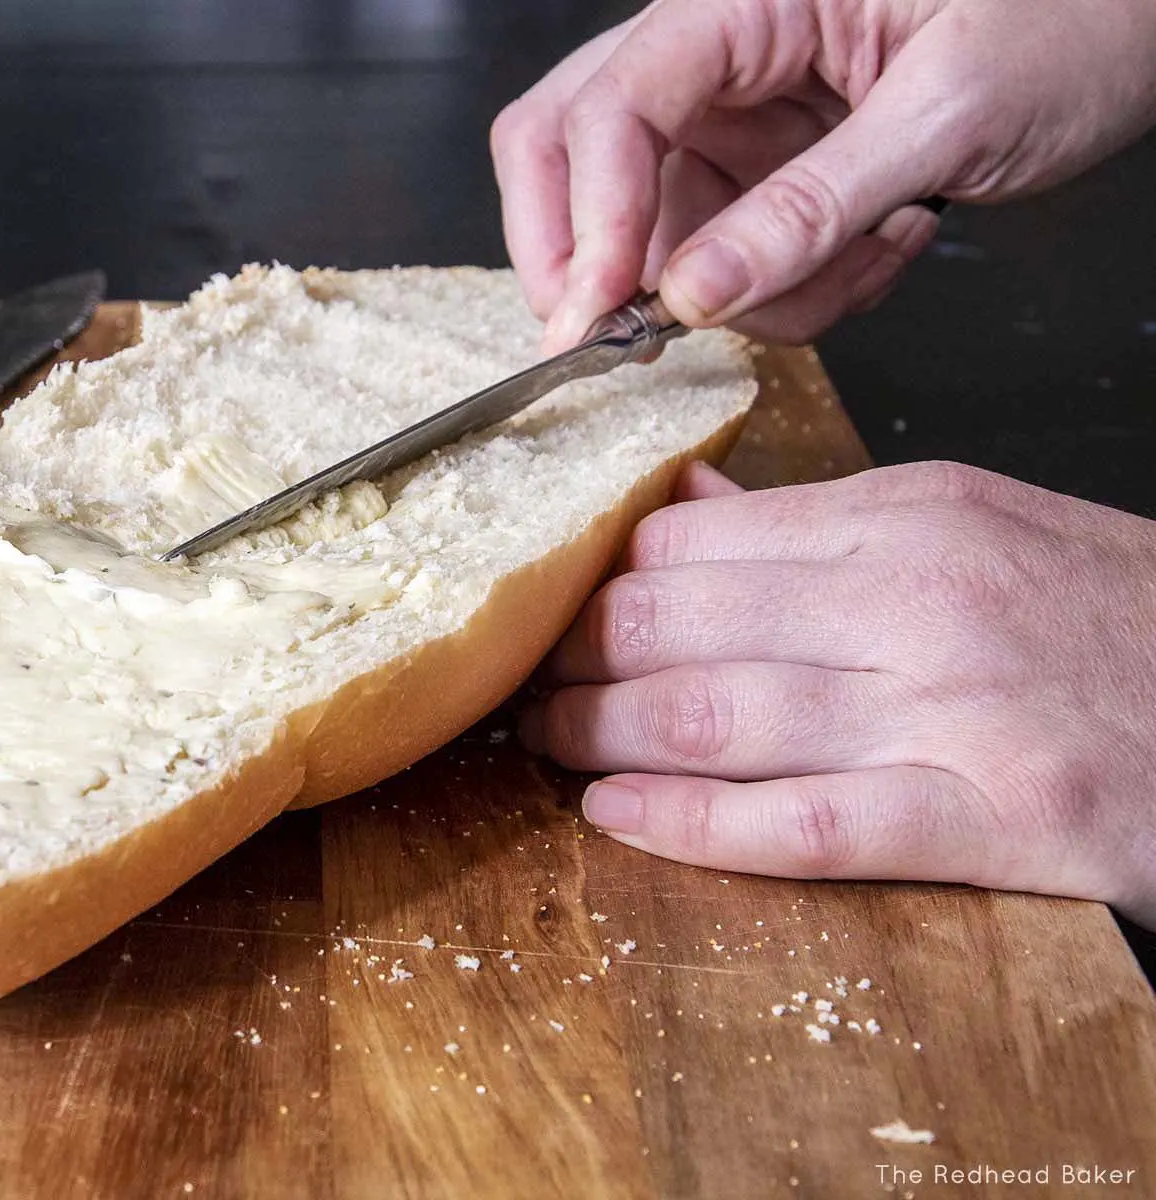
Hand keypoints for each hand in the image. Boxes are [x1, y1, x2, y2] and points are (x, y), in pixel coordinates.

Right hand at [491, 0, 1155, 350]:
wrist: (1141, 23)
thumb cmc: (1073, 15)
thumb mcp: (947, 110)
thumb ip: (811, 206)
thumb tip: (692, 294)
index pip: (608, 106)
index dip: (585, 217)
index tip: (595, 316)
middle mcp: (716, 54)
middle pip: (569, 148)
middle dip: (585, 252)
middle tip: (609, 336)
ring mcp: (734, 119)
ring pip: (652, 230)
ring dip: (739, 289)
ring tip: (865, 262)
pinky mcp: (765, 174)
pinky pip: (724, 261)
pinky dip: (790, 292)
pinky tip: (879, 252)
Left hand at [518, 461, 1155, 927]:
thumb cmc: (1107, 618)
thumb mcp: (971, 526)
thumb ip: (813, 526)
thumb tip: (681, 508)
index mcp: (906, 514)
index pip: (688, 541)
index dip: (592, 585)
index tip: (548, 615)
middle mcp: (917, 598)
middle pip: (673, 621)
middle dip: (569, 662)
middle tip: (522, 690)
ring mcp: (952, 709)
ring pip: (714, 712)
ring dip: (598, 738)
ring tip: (545, 749)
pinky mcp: (993, 817)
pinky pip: (805, 823)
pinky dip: (694, 824)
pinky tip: (618, 817)